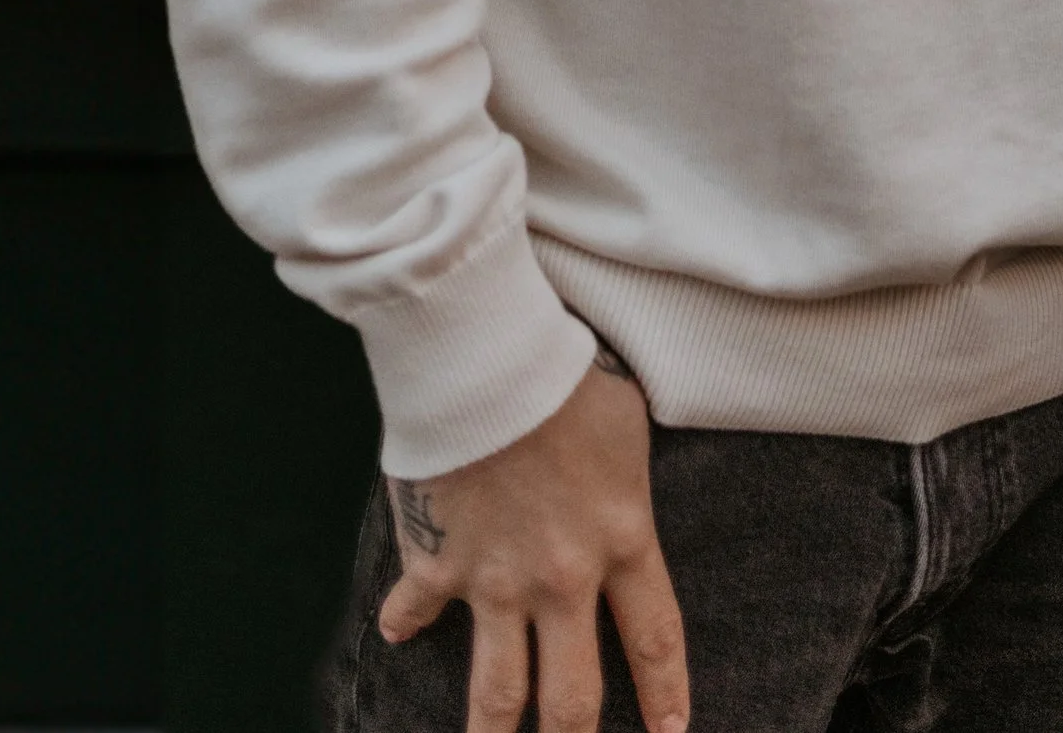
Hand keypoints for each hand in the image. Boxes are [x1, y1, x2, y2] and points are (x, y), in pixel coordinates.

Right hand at [378, 362, 687, 732]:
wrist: (488, 364)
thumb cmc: (568, 380)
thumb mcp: (628, 426)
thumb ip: (625, 478)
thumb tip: (620, 490)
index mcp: (622, 541)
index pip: (655, 636)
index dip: (665, 692)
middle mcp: (562, 580)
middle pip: (573, 697)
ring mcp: (496, 582)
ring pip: (496, 693)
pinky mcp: (438, 565)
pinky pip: (414, 609)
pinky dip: (404, 623)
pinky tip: (397, 635)